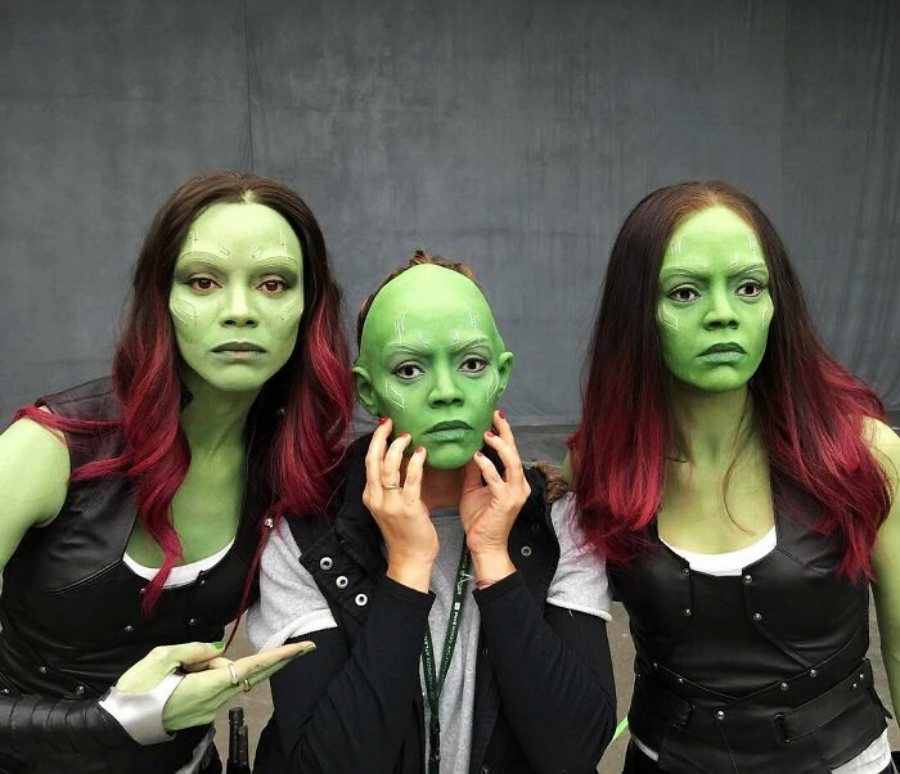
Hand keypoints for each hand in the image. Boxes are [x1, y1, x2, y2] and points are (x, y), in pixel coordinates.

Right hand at [114, 639, 313, 731]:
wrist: (120, 725)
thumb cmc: (137, 691)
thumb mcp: (159, 659)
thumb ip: (192, 649)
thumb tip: (214, 649)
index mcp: (206, 685)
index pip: (252, 668)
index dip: (279, 656)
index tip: (302, 648)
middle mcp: (214, 700)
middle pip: (247, 674)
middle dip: (274, 661)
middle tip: (299, 648)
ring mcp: (209, 710)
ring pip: (226, 678)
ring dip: (214, 667)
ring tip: (178, 671)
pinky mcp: (202, 713)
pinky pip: (215, 687)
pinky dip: (207, 677)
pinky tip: (181, 679)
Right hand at [362, 418, 437, 591]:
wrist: (410, 560)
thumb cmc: (405, 533)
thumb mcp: (392, 507)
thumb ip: (393, 486)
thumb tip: (402, 459)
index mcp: (371, 497)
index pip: (369, 462)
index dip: (376, 442)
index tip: (384, 426)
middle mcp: (377, 499)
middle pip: (374, 460)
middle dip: (381, 438)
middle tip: (391, 423)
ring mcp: (391, 504)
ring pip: (389, 467)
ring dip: (398, 447)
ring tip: (408, 435)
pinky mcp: (409, 509)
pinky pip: (411, 480)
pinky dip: (416, 463)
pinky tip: (422, 452)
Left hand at [459, 411, 529, 580]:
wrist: (484, 545)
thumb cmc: (480, 520)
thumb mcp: (473, 490)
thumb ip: (474, 471)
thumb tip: (467, 451)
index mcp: (512, 481)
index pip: (509, 452)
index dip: (503, 433)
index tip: (493, 417)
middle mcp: (518, 484)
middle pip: (514, 451)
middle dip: (505, 431)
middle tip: (494, 415)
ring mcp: (514, 493)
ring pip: (511, 462)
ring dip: (499, 445)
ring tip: (487, 433)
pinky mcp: (506, 501)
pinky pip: (497, 480)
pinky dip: (487, 466)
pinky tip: (477, 456)